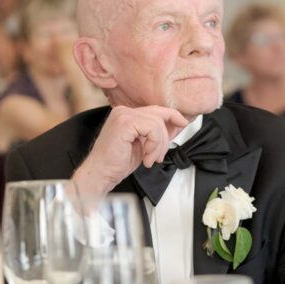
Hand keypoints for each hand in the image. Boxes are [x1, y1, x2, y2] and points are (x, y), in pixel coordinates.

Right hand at [72, 105, 188, 198]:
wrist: (101, 173)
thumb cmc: (117, 163)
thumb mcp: (143, 145)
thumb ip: (156, 134)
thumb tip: (177, 125)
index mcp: (127, 114)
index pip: (156, 110)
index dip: (173, 116)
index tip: (183, 124)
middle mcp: (123, 111)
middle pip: (159, 114)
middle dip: (165, 137)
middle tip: (158, 156)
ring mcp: (123, 115)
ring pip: (157, 123)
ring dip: (159, 145)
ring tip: (151, 159)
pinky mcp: (124, 122)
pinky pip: (152, 128)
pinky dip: (154, 145)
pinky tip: (146, 157)